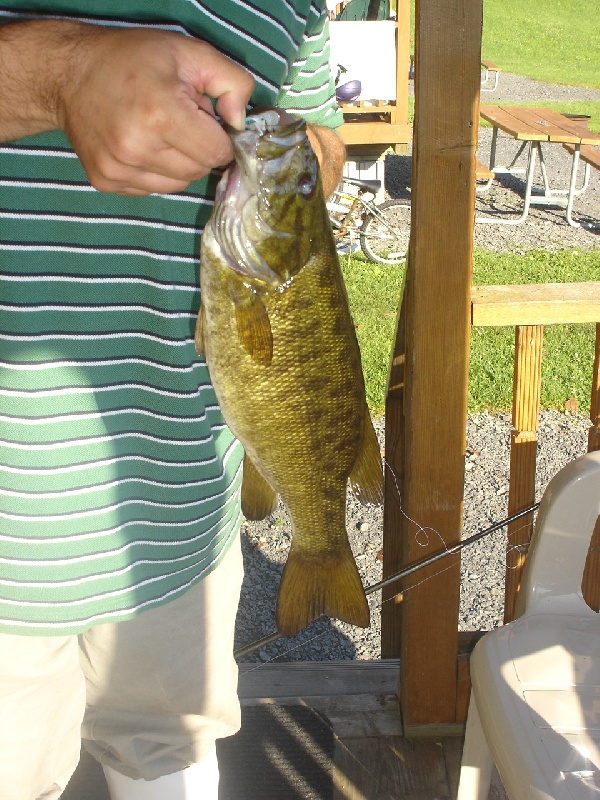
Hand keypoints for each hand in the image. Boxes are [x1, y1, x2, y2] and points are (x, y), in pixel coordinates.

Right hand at [60, 27, 254, 194]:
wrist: (68, 73)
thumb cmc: (131, 59)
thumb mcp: (189, 53)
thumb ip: (232, 84)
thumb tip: (240, 124)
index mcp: (161, 114)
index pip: (217, 153)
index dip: (220, 137)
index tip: (206, 121)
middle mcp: (137, 148)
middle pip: (198, 171)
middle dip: (198, 149)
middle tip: (179, 121)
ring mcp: (118, 168)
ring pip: (177, 185)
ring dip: (178, 163)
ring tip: (159, 132)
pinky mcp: (106, 181)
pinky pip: (151, 190)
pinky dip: (155, 172)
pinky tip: (140, 145)